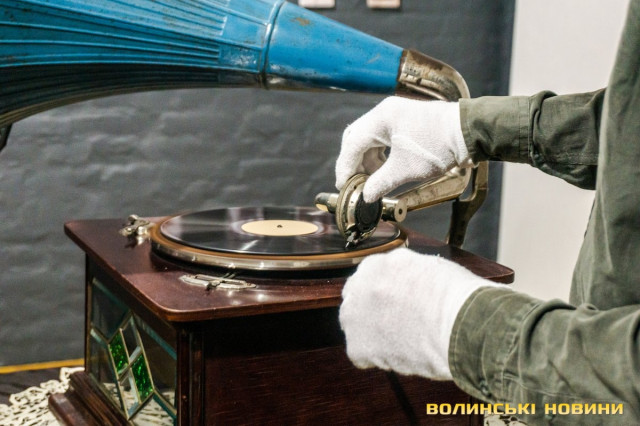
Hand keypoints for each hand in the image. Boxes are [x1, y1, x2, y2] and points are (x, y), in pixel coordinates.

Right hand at [335, 96, 471, 201]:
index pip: (352, 143)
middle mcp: (385, 112)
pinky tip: (384, 169)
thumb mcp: (405, 170)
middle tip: (354, 183)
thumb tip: (366, 196)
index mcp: (381, 118)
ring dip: (367, 159)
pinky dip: (380, 154)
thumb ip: (380, 183)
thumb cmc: (437, 148)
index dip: (345, 167)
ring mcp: (396, 114)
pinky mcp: (406, 120)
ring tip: (372, 179)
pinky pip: (383, 137)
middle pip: (357, 137)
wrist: (468, 133)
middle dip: (354, 162)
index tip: (344, 186)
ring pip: (370, 138)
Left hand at [339, 248, 501, 379]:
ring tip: (401, 342)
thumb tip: (407, 287)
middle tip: (392, 325)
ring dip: (371, 335)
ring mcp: (357, 314)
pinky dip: (376, 359)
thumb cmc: (457, 297)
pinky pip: (360, 354)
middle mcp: (362, 284)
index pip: (367, 278)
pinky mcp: (359, 344)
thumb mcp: (428, 268)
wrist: (461, 323)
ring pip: (354, 327)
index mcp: (380, 263)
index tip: (390, 304)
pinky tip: (399, 355)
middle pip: (354, 301)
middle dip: (369, 312)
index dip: (379, 294)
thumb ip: (407, 275)